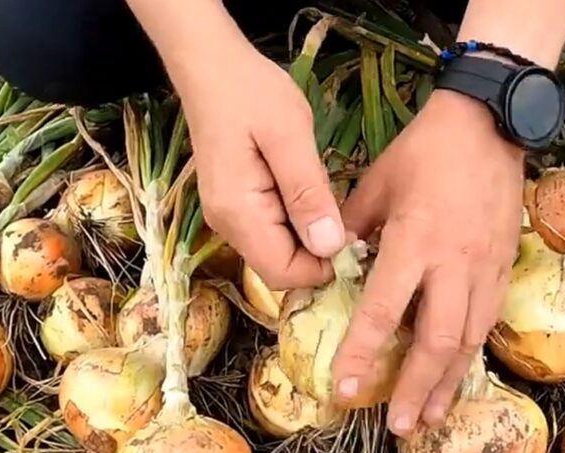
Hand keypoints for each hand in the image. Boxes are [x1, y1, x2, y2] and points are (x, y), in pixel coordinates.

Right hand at [182, 45, 344, 288]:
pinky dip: (295, 224)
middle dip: (317, 255)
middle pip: (279, 269)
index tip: (352, 240)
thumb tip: (330, 246)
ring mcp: (227, 217)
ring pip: (276, 253)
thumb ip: (308, 194)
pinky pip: (270, 232)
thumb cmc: (251, 94)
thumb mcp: (290, 137)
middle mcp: (227, 225)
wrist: (211, 67)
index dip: (322, 267)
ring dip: (308, 238)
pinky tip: (310, 194)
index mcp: (239, 213)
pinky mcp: (234, 205)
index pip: (283, 274)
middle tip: (346, 218)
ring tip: (329, 200)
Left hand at [332, 90, 524, 436]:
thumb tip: (331, 263)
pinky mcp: (503, 266)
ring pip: (470, 339)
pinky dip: (471, 354)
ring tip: (429, 417)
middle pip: (438, 341)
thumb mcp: (375, 184)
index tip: (347, 389)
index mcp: (414, 242)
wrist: (488, 126)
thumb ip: (351, 229)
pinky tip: (457, 374)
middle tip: (397, 425)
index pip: (384, 311)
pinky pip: (488, 321)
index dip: (364, 354)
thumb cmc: (424, 152)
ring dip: (448, 384)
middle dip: (416, 388)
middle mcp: (452, 265)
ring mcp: (484, 268)